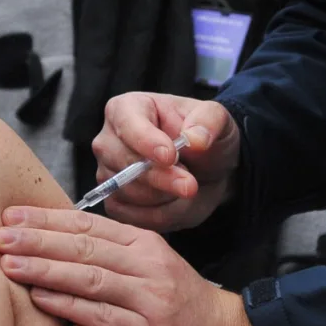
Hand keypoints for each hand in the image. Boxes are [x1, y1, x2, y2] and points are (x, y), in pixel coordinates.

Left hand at [0, 207, 271, 325]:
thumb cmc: (184, 306)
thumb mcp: (153, 269)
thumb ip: (114, 256)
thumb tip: (60, 246)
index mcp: (146, 243)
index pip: (89, 223)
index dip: (48, 218)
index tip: (12, 214)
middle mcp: (148, 263)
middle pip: (84, 244)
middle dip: (38, 237)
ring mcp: (150, 296)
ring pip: (89, 275)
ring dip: (45, 267)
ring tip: (9, 262)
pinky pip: (101, 314)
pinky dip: (68, 304)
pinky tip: (40, 297)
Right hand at [92, 92, 240, 232]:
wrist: (206, 170)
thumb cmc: (204, 138)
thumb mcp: (217, 119)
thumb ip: (209, 121)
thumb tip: (195, 138)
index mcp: (126, 109)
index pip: (128, 125)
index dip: (147, 142)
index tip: (170, 156)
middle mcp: (108, 140)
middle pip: (124, 164)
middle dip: (161, 178)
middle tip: (190, 184)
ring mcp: (107, 174)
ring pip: (129, 193)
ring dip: (165, 197)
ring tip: (186, 186)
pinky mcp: (114, 202)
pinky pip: (132, 216)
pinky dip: (160, 215)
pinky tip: (175, 202)